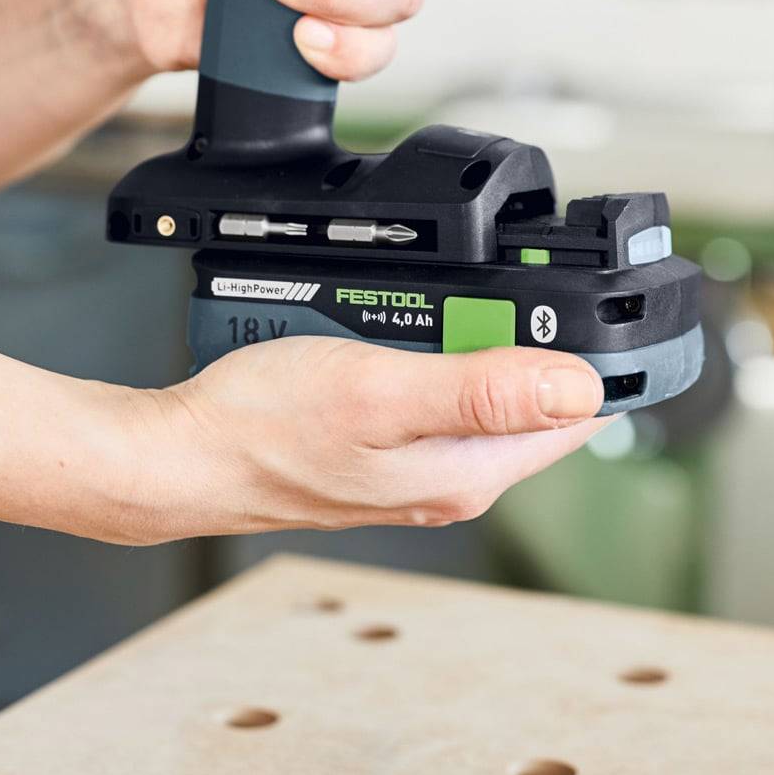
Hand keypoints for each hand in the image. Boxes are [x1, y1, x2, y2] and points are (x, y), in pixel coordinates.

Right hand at [131, 335, 609, 537]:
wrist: (183, 455)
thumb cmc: (266, 427)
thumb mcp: (384, 392)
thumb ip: (483, 391)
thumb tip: (580, 388)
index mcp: (470, 472)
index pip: (577, 415)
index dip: (590, 355)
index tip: (583, 305)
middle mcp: (452, 477)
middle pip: (527, 392)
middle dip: (514, 337)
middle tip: (459, 297)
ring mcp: (414, 465)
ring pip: (474, 385)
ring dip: (461, 339)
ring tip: (411, 308)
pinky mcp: (380, 447)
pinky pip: (426, 388)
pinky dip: (417, 350)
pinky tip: (379, 329)